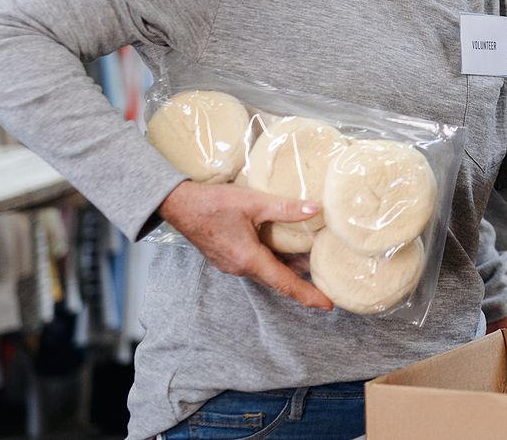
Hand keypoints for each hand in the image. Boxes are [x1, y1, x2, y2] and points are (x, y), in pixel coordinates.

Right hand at [157, 181, 331, 310]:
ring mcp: (232, 264)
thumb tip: (315, 208)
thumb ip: (286, 208)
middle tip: (327, 285)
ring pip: (266, 271)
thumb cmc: (213, 203)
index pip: (284, 283)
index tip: (328, 305)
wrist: (178, 205)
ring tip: (313, 265)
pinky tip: (285, 250)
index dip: (308, 295)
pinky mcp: (227, 257)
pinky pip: (255, 263)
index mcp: (248, 259)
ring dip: (287, 270)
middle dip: (302, 283)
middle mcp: (240, 268)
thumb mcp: (254, 202)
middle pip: (277, 279)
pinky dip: (273, 261)